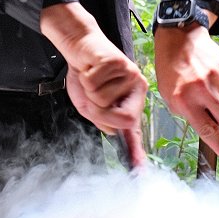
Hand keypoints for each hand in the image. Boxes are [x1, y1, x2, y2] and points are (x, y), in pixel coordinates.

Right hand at [40, 3, 146, 166]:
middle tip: (92, 95)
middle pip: (120, 119)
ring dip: (89, 90)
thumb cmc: (85, 75)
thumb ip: (103, 120)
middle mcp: (136, 89)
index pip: (133, 129)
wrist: (79, 47)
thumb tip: (115, 134)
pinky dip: (86, 77)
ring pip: (104, 100)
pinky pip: (96, 83)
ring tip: (91, 77)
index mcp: (131, 101)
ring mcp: (131, 76)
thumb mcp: (90, 104)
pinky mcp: (120, 63)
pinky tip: (91, 67)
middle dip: (99, 111)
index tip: (139, 170)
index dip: (135, 151)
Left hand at [154, 24, 218, 163]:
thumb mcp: (169, 96)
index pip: (207, 130)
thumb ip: (188, 114)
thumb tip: (209, 127)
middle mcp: (201, 89)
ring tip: (207, 89)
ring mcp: (216, 77)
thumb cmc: (171, 69)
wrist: (179, 38)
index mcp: (184, 99)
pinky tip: (211, 78)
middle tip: (213, 110)